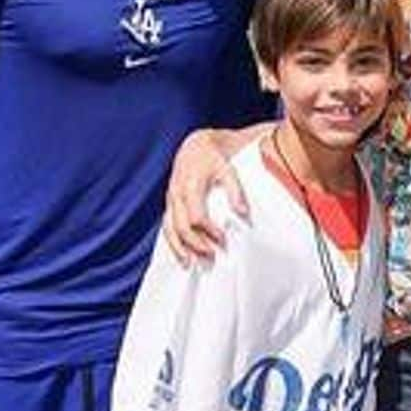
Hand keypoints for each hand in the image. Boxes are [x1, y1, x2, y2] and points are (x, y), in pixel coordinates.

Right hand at [162, 128, 250, 260]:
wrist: (195, 146)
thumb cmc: (213, 158)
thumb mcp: (228, 169)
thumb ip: (236, 191)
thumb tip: (244, 213)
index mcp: (190, 185)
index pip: (196, 216)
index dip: (209, 231)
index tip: (223, 240)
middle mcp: (176, 194)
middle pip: (181, 226)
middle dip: (195, 244)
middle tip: (212, 255)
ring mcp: (170, 199)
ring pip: (169, 228)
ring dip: (179, 247)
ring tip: (191, 264)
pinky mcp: (169, 203)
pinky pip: (166, 225)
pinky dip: (172, 241)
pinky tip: (182, 254)